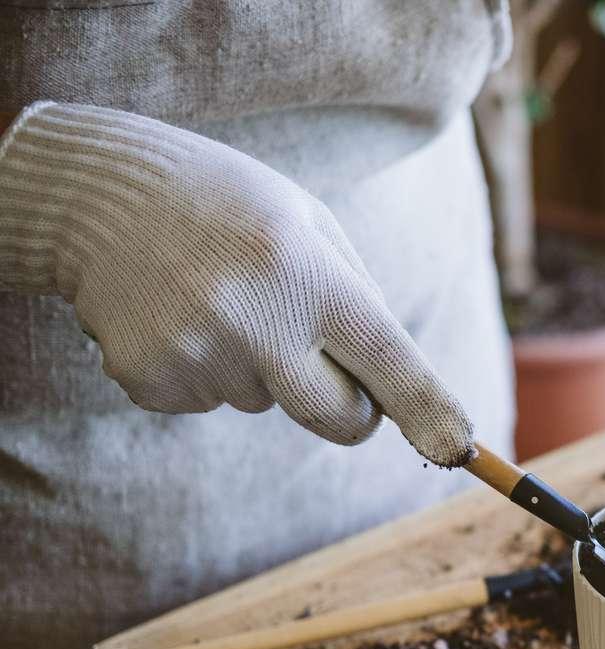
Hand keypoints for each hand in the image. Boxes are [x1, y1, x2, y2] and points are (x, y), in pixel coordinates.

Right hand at [0, 102, 474, 466]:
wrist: (99, 195)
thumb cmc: (231, 208)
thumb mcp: (312, 226)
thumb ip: (361, 302)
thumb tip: (404, 394)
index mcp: (306, 272)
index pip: (388, 360)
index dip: (428, 409)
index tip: (457, 449)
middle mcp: (254, 320)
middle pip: (339, 419)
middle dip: (352, 408)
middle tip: (319, 353)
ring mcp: (197, 355)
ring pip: (267, 403)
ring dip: (258, 365)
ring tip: (217, 298)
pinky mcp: (149, 381)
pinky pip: (209, 402)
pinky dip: (206, 369)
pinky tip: (178, 314)